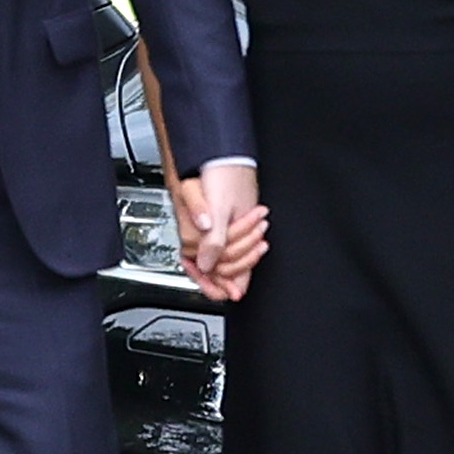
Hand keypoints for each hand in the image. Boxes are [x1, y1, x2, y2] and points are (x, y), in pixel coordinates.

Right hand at [170, 164, 266, 302]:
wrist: (226, 159)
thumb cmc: (216, 177)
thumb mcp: (215, 210)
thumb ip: (212, 240)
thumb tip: (206, 267)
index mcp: (192, 237)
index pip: (201, 272)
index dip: (214, 285)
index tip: (231, 294)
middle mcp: (199, 239)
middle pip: (219, 267)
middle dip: (242, 257)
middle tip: (259, 241)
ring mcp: (212, 235)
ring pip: (229, 259)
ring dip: (249, 249)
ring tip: (261, 230)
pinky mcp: (224, 230)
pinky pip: (234, 252)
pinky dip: (247, 254)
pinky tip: (258, 250)